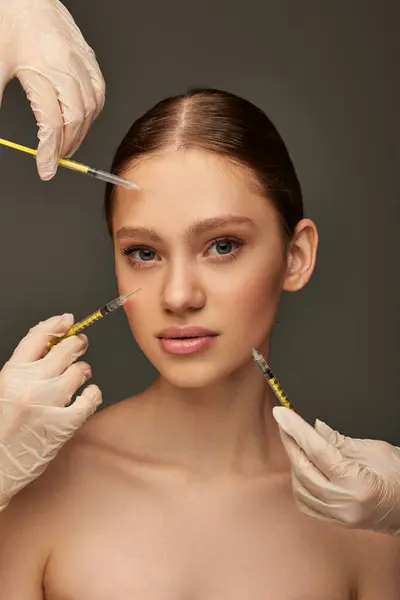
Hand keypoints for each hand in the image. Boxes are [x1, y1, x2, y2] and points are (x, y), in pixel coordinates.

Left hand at [0, 0, 104, 178]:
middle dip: (66, 145)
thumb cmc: (8, 18)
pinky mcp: (87, 55)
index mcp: (45, 67)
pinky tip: (81, 119)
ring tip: (67, 144)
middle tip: (55, 159)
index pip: (52, 124)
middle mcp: (68, 65)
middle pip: (75, 119)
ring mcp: (81, 60)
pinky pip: (99, 91)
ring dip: (81, 132)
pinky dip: (92, 112)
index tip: (45, 169)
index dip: (49, 152)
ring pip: (92, 107)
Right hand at [0, 314, 101, 510]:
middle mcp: (30, 385)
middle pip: (65, 350)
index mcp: (10, 374)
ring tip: (82, 374)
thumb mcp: (1, 391)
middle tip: (80, 345)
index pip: (37, 337)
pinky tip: (90, 395)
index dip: (55, 324)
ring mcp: (48, 404)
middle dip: (77, 344)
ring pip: (79, 371)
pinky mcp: (64, 425)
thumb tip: (45, 348)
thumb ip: (20, 371)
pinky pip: (89, 399)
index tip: (67, 320)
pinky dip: (93, 394)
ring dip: (84, 370)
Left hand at [273, 406, 399, 535]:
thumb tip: (314, 427)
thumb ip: (338, 441)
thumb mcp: (372, 450)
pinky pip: (305, 502)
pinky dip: (299, 483)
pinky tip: (302, 468)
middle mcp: (343, 503)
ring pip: (299, 486)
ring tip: (297, 443)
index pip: (316, 449)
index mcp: (356, 483)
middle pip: (302, 467)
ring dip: (294, 462)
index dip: (295, 428)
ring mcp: (338, 516)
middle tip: (284, 422)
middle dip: (290, 441)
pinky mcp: (336, 521)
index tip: (281, 413)